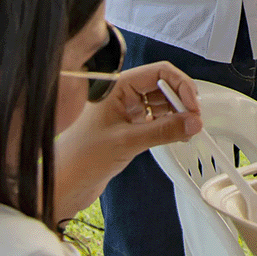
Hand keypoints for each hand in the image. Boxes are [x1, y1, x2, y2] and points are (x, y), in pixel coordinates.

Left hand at [54, 60, 201, 217]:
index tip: (193, 105)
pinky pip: (155, 118)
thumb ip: (163, 130)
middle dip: (181, 100)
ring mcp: (125, 110)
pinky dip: (168, 124)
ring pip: (160, 103)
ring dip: (176, 114)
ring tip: (187, 129)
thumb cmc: (80, 157)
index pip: (159, 72)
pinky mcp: (127, 127)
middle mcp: (122, 94)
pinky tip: (176, 134)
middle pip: (162, 86)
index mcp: (117, 86)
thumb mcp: (127, 141)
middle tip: (194, 120)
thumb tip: (192, 122)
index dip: (180, 85)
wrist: (62, 183)